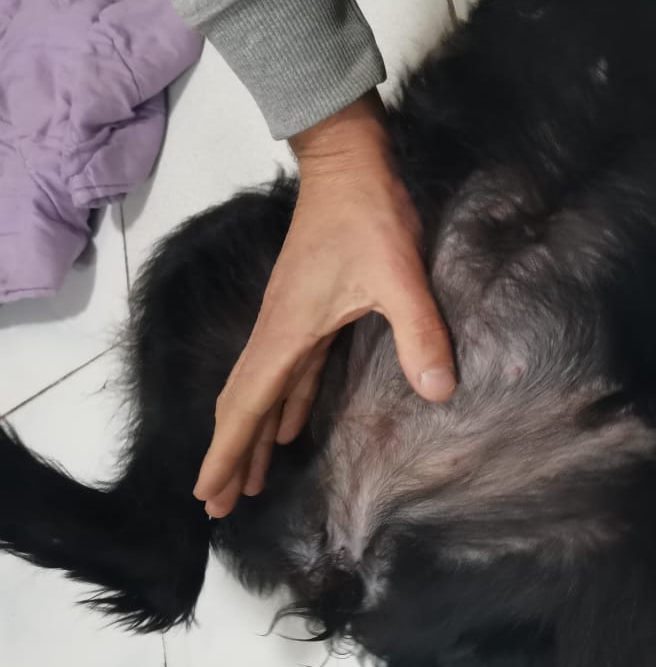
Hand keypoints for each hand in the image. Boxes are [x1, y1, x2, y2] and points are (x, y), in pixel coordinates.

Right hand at [193, 91, 454, 517]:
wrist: (349, 162)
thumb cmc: (368, 215)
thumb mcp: (399, 276)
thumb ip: (418, 334)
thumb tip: (438, 394)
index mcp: (288, 332)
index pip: (246, 405)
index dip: (227, 453)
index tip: (207, 494)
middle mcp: (279, 332)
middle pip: (244, 405)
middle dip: (230, 456)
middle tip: (218, 504)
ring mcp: (291, 321)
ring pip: (265, 392)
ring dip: (255, 436)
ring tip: (248, 480)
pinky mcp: (309, 310)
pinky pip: (290, 373)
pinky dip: (284, 405)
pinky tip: (289, 426)